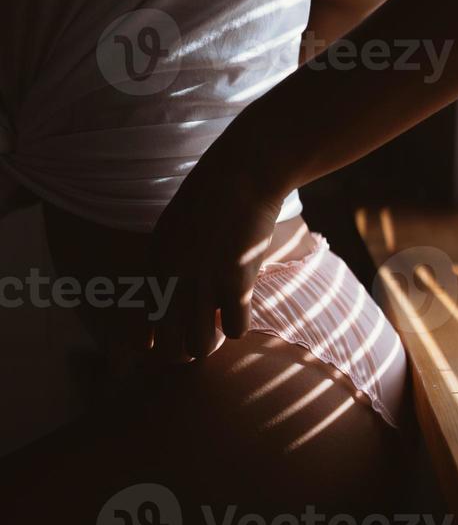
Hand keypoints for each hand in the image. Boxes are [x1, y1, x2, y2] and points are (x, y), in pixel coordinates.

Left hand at [148, 138, 283, 362]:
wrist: (243, 173)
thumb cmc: (212, 198)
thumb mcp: (174, 229)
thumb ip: (168, 263)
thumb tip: (170, 297)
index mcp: (154, 265)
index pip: (145, 327)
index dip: (161, 339)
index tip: (178, 331)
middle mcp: (173, 280)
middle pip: (170, 348)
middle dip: (185, 351)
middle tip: (202, 336)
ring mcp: (203, 283)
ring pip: (201, 347)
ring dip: (213, 344)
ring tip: (221, 328)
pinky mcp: (236, 281)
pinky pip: (236, 329)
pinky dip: (241, 325)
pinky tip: (243, 307)